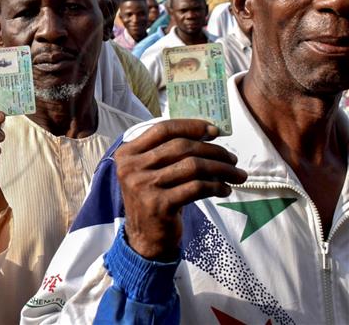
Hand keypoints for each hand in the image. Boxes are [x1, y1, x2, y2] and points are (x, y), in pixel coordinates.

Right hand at [115, 119, 246, 260]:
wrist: (145, 238)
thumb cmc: (154, 198)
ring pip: (192, 166)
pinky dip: (215, 187)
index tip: (214, 130)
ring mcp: (143, 186)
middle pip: (180, 147)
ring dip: (221, 169)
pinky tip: (224, 190)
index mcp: (127, 154)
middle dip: (212, 150)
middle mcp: (131, 168)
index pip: (162, 130)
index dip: (190, 126)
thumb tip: (208, 132)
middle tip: (232, 158)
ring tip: (236, 174)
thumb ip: (169, 151)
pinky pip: (196, 188)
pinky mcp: (159, 205)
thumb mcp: (152, 171)